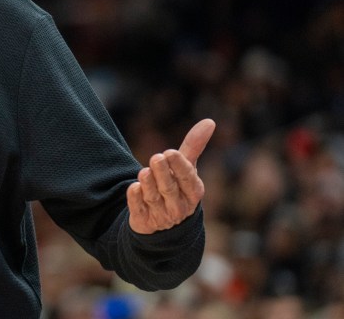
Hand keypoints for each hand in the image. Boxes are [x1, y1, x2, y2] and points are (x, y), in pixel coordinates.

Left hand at [126, 118, 215, 234]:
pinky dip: (135, 198)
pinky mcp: (144, 221)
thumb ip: (194, 146)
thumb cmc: (178, 185)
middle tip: (156, 157)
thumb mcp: (187, 167)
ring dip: (148, 184)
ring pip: (153, 198)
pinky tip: (134, 188)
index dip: (179, 166)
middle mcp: (179, 206)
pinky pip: (138, 209)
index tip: (170, 152)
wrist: (163, 220)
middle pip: (169, 188)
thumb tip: (210, 121)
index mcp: (193, 191)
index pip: (187, 178)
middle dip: (163, 173)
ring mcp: (161, 215)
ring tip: (144, 171)